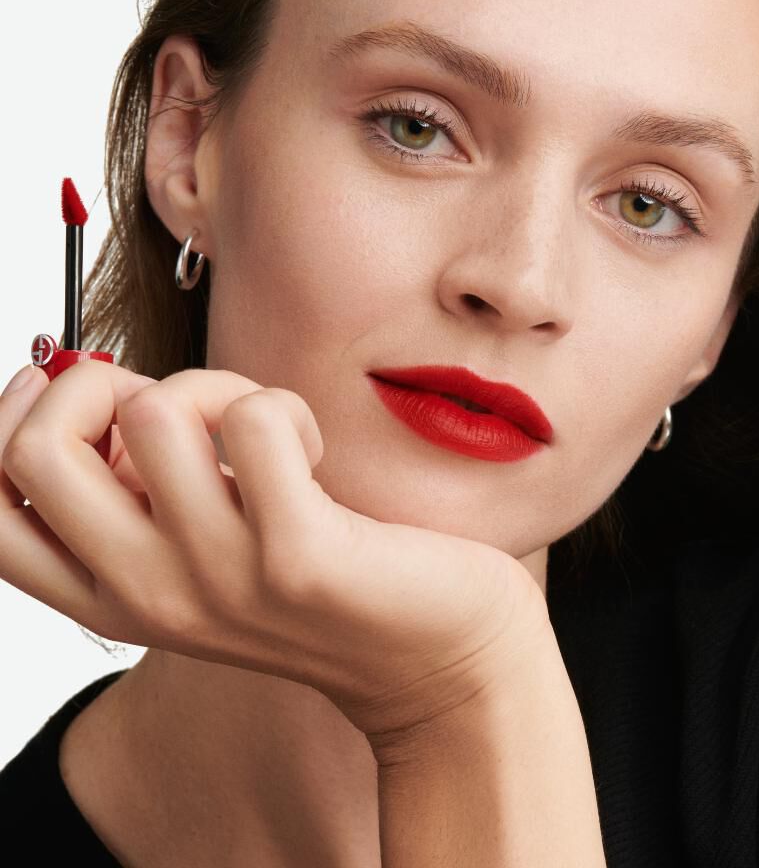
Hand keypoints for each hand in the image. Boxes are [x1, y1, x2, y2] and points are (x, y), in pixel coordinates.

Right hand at [0, 361, 551, 753]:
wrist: (434, 659)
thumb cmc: (318, 578)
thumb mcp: (204, 549)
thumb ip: (138, 492)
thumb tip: (100, 384)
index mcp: (112, 595)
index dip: (12, 421)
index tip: (84, 389)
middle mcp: (148, 595)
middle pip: (35, 449)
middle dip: (95, 382)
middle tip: (177, 404)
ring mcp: (219, 578)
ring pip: (153, 414)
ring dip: (216, 389)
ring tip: (267, 433)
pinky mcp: (297, 555)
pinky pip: (253, 419)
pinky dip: (284, 407)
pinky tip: (313, 453)